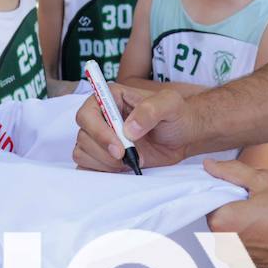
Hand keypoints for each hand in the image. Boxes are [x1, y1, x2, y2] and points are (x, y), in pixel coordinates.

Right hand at [72, 84, 197, 171]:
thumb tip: (128, 128)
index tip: (119, 148)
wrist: (183, 135)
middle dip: (104, 151)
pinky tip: (121, 168)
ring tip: (129, 161)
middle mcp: (101, 116)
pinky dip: (101, 170)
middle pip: (84, 135)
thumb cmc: (176, 115)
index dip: (99, 132)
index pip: (88, 113)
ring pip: (83, 151)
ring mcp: (100, 136)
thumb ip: (150, 110)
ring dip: (105, 162)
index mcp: (111, 97)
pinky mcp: (103, 154)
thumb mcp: (170, 104)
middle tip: (127, 158)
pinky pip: (87, 164)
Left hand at [204, 159, 267, 267]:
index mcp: (224, 222)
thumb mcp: (264, 181)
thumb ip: (232, 172)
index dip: (228, 199)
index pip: (210, 206)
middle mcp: (227, 249)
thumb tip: (208, 166)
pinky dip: (256, 250)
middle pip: (221, 227)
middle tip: (262, 209)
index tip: (246, 197)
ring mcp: (242, 265)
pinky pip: (247, 259)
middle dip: (236, 217)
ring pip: (233, 244)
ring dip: (245, 235)